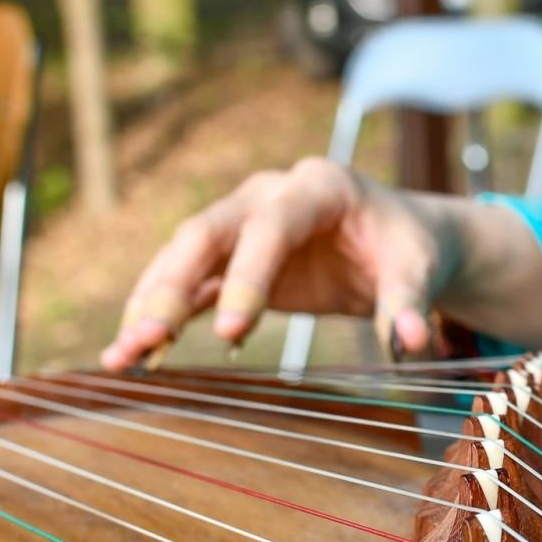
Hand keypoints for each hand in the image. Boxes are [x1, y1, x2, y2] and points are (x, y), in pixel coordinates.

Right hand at [101, 158, 452, 369]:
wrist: (397, 239)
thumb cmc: (408, 247)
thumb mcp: (420, 267)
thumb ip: (410, 301)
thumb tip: (411, 343)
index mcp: (318, 186)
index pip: (272, 227)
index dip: (248, 275)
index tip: (233, 331)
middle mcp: (268, 196)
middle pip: (208, 233)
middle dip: (173, 285)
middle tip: (149, 337)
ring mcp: (243, 225)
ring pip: (184, 257)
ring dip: (150, 304)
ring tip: (121, 354)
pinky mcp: (232, 260)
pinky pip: (188, 285)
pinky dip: (159, 317)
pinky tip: (131, 352)